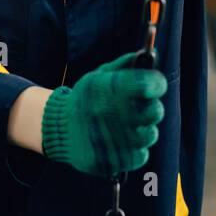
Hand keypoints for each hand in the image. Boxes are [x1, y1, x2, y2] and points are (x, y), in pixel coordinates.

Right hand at [41, 51, 166, 177]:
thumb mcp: (100, 76)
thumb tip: (150, 53)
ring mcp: (112, 140)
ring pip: (150, 135)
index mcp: (109, 89)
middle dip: (151, 108)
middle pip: (156, 111)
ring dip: (143, 130)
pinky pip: (141, 155)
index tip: (154, 84)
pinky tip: (122, 142)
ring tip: (127, 126)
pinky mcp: (112, 161)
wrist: (58, 128)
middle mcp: (111, 114)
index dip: (156, 83)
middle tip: (140, 107)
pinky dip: (135, 150)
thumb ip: (125, 65)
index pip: (149, 84)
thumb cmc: (85, 98)